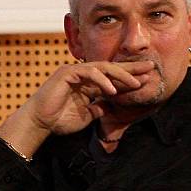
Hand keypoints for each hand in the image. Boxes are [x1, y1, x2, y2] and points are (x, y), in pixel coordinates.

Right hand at [0, 60, 154, 157]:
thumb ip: (99, 109)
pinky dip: (102, 80)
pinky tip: (113, 90)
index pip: (114, 78)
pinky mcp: (67, 73)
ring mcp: (75, 72)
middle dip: (132, 68)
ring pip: (103, 68)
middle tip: (150, 68)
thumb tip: (112, 107)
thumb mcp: (87, 116)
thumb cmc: (59, 120)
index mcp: (89, 84)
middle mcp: (84, 75)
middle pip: (112, 68)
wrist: (40, 123)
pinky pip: (89, 73)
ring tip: (135, 82)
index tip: (148, 79)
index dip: (130, 77)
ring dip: (121, 74)